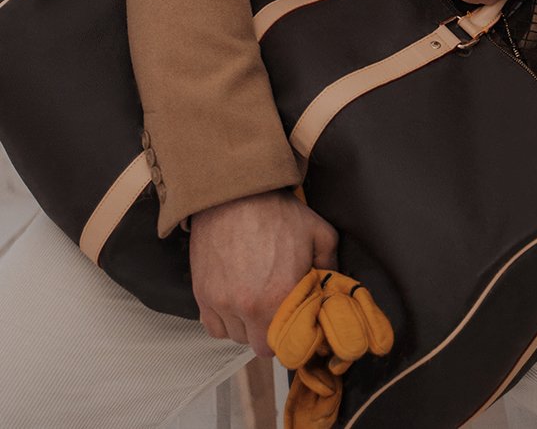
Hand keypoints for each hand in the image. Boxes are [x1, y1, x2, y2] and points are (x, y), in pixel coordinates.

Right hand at [189, 189, 337, 356]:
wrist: (234, 192)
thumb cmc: (276, 211)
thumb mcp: (318, 232)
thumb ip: (330, 265)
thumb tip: (333, 285)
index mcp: (281, 297)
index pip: (287, 345)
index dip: (293, 336)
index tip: (295, 323)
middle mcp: (249, 307)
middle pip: (260, 346)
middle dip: (270, 333)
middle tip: (276, 310)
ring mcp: (222, 303)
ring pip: (235, 336)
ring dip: (246, 326)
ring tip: (254, 301)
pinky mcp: (202, 294)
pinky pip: (212, 326)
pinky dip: (224, 320)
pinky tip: (234, 302)